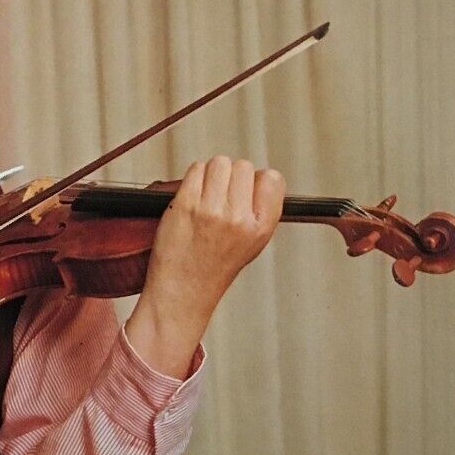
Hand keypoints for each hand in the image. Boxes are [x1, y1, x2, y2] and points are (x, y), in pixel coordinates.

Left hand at [124, 158, 285, 378]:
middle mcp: (239, 218)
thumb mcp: (253, 244)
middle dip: (231, 176)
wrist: (182, 292)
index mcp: (261, 227)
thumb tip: (256, 177)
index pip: (272, 178)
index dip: (256, 180)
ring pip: (219, 162)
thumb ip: (259, 210)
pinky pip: (195, 169)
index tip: (246, 190)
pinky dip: (193, 177)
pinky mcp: (186, 204)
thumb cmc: (212, 269)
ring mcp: (211, 210)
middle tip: (220, 195)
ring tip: (206, 195)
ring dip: (211, 173)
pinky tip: (191, 197)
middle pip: (242, 166)